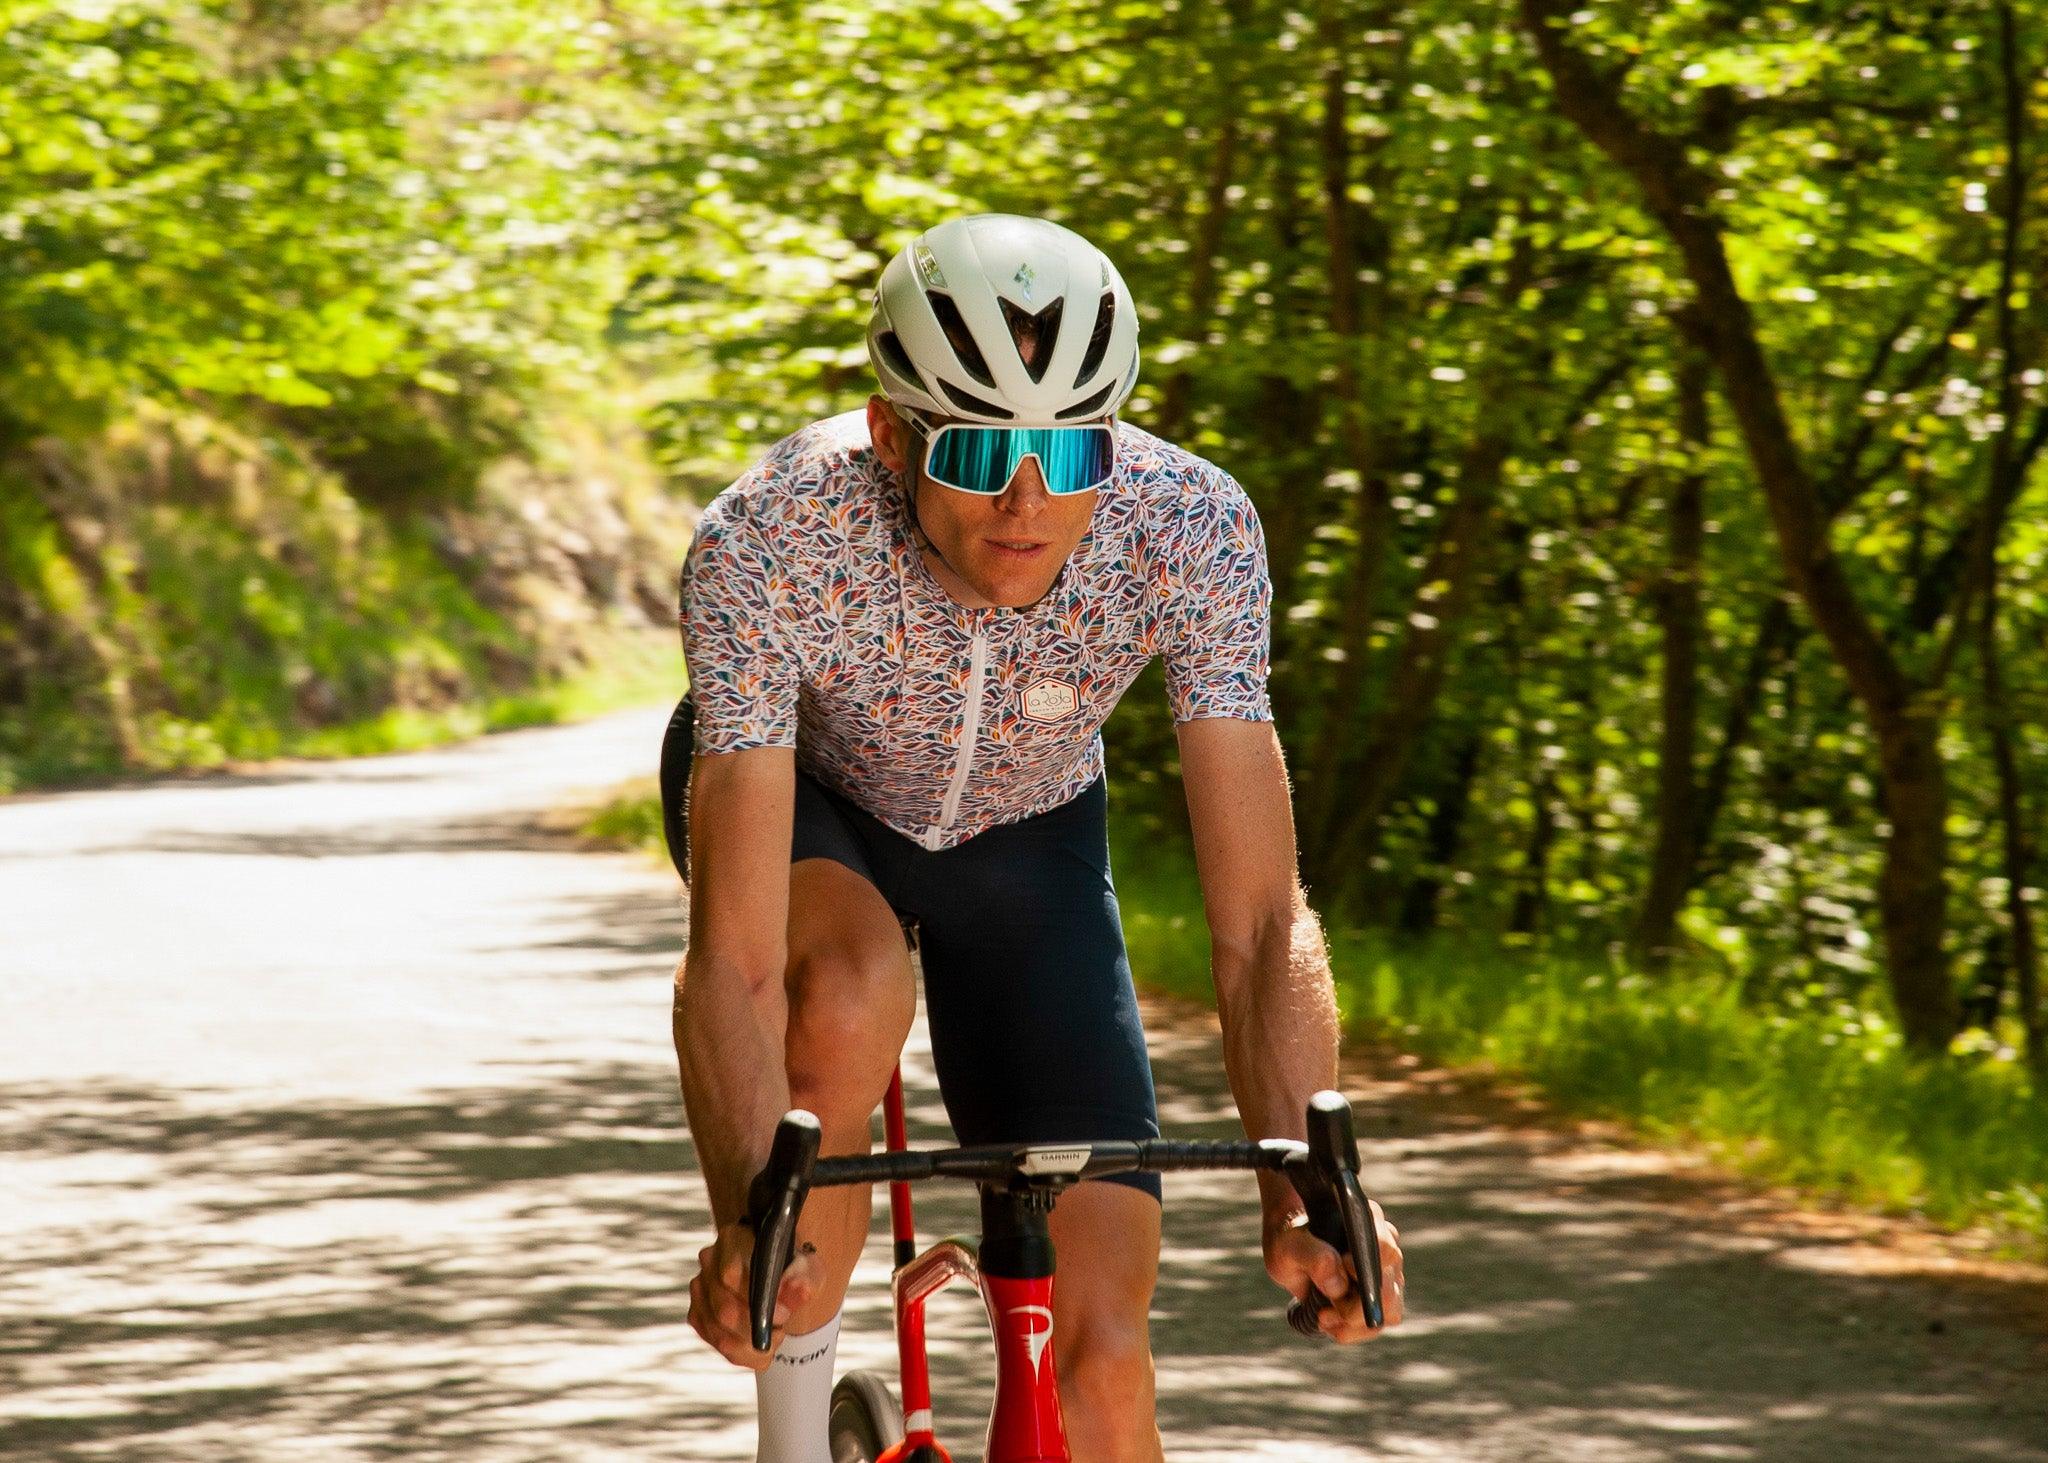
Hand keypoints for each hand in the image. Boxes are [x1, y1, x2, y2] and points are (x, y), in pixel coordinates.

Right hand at [688, 1218, 821, 1368]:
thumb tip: (799, 1293)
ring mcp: (700, 1289)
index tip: (784, 1315)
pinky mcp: (698, 1314)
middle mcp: (709, 1261)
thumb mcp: (808, 1269)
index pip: (731, 1274)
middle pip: (724, 1310)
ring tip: (774, 1334)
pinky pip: (718, 1345)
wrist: (779, 1276)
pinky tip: (760, 1342)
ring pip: (720, 1334)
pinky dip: (744, 1352)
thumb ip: (805, 1280)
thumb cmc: (792, 1269)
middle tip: (781, 1329)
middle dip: (757, 1329)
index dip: (758, 1303)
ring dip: (752, 1343)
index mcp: (733, 1239)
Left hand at [1264, 1199, 1404, 1341]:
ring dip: (1354, 1323)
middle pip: (1388, 1288)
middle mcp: (1385, 1248)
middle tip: (1325, 1307)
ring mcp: (1387, 1274)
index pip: (1385, 1248)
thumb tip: (1338, 1286)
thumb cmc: (1291, 1243)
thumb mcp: (1289, 1246)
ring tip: (1323, 1316)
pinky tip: (1327, 1321)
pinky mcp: (1381, 1298)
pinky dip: (1351, 1330)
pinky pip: (1376, 1324)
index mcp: (1367, 1223)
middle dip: (1355, 1308)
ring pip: (1388, 1312)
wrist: (1291, 1255)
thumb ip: (1312, 1257)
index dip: (1366, 1267)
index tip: (1342, 1271)